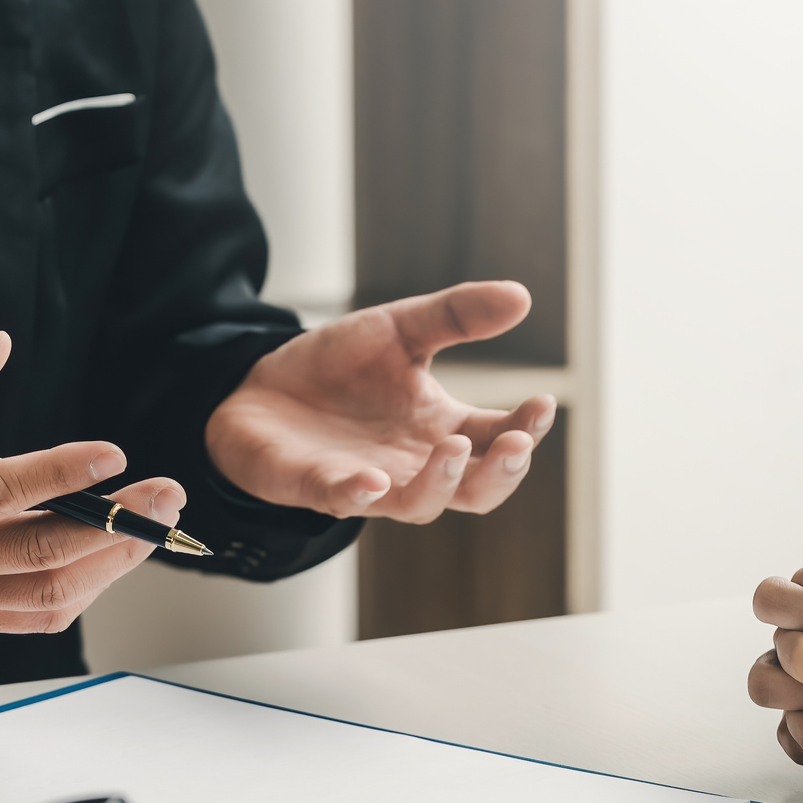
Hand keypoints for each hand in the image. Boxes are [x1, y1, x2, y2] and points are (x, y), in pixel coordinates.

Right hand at [0, 332, 181, 632]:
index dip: (60, 474)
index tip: (114, 453)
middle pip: (39, 552)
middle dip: (115, 524)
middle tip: (166, 491)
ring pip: (47, 594)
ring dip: (112, 562)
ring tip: (152, 524)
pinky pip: (34, 617)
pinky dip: (82, 590)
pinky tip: (111, 556)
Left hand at [205, 281, 557, 519]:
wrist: (260, 388)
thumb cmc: (339, 369)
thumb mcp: (400, 328)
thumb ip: (456, 316)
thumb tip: (522, 297)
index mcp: (441, 427)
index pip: (500, 439)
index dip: (527, 427)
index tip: (542, 401)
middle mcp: (414, 465)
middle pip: (475, 489)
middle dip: (502, 472)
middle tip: (518, 443)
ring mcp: (368, 482)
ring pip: (419, 505)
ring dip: (441, 483)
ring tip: (455, 448)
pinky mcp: (317, 486)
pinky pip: (341, 500)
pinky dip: (357, 494)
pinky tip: (370, 480)